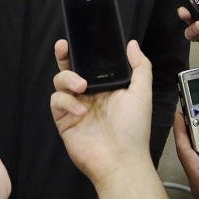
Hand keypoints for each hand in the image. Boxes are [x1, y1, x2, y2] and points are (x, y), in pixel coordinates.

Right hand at [50, 39, 153, 188]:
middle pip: (70, 68)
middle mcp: (90, 95)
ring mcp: (75, 107)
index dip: (83, 51)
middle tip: (63, 47)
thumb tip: (131, 44)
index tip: (79, 38)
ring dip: (67, 78)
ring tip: (81, 86)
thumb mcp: (142, 93)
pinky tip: (81, 110)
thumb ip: (140, 66)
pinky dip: (66, 102)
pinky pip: (57, 102)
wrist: (121, 160)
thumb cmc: (134, 130)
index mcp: (107, 87)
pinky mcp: (64, 120)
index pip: (91, 64)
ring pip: (60, 82)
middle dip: (64, 56)